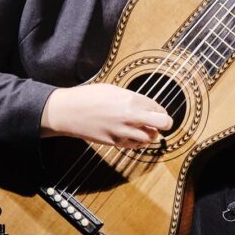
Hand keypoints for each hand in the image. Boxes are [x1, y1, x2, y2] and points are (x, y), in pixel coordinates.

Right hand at [40, 83, 172, 147]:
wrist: (68, 112)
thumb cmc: (88, 97)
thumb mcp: (113, 89)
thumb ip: (131, 98)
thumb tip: (145, 105)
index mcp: (131, 100)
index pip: (158, 108)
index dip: (160, 111)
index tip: (158, 112)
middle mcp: (130, 116)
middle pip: (163, 123)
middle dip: (166, 123)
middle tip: (163, 124)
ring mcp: (123, 131)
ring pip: (150, 138)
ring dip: (151, 134)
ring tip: (146, 129)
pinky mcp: (114, 142)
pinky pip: (134, 145)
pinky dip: (138, 141)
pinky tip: (133, 135)